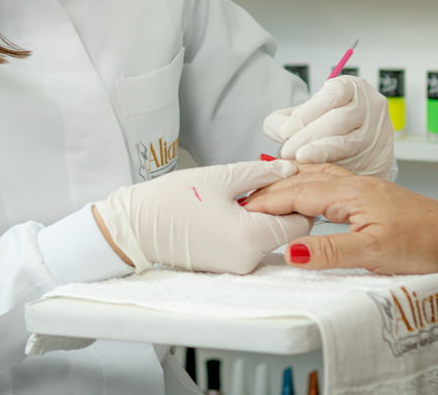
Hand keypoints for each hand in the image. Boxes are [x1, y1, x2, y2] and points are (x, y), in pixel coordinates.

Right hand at [92, 160, 312, 274]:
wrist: (136, 227)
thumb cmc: (171, 200)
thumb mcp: (221, 177)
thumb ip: (262, 173)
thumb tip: (290, 170)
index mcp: (252, 237)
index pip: (301, 221)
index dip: (298, 197)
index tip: (284, 179)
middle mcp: (249, 260)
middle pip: (286, 231)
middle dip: (279, 205)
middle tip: (258, 181)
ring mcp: (237, 267)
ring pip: (268, 237)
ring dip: (262, 215)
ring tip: (237, 195)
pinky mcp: (226, 268)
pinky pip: (250, 245)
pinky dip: (247, 227)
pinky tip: (228, 210)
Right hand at [241, 164, 437, 274]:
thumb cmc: (425, 243)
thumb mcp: (373, 254)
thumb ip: (330, 251)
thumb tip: (291, 252)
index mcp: (349, 194)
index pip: (296, 194)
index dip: (267, 202)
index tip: (242, 209)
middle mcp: (353, 184)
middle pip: (301, 180)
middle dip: (269, 189)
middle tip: (243, 200)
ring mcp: (362, 187)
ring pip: (314, 176)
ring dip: (287, 181)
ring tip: (264, 187)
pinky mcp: (370, 195)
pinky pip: (328, 179)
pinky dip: (307, 180)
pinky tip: (306, 185)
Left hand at [262, 75, 393, 178]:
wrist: (357, 142)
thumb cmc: (328, 124)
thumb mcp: (306, 113)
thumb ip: (286, 118)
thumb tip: (278, 130)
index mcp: (353, 88)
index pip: (332, 94)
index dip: (307, 112)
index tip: (286, 130)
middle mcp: (370, 107)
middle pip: (338, 120)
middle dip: (308, 136)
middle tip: (288, 151)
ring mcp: (379, 133)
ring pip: (348, 143)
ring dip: (320, 153)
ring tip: (300, 159)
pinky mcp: (381, 158)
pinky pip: (357, 163)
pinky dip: (334, 168)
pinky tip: (318, 173)